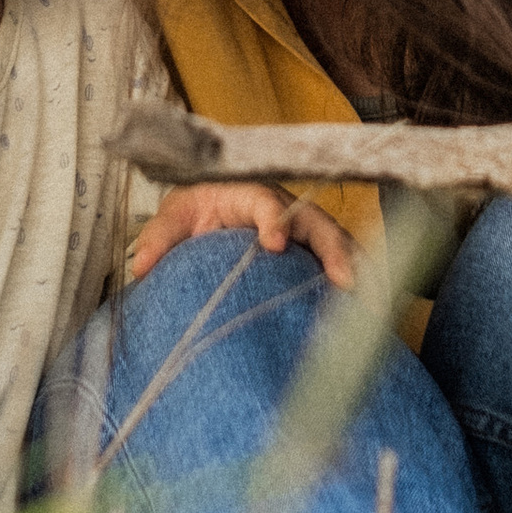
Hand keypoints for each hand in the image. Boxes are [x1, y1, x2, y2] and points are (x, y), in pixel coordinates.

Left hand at [127, 180, 357, 291]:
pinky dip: (361, 287)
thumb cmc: (199, 207)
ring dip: (356, 272)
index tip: (274, 245)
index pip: (266, 202)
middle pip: (318, 225)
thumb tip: (141, 266)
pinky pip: (343, 266)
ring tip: (370, 307)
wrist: (215, 206)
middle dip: (334, 251)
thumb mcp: (175, 215)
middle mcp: (287, 211)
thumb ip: (159, 238)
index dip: (274, 220)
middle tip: (344, 281)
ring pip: (339, 246)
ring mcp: (306, 232)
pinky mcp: (315, 254)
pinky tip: (370, 317)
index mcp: (251, 195)